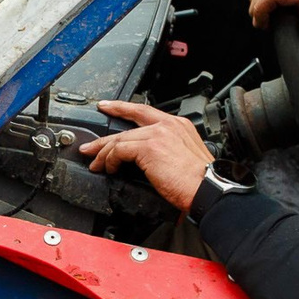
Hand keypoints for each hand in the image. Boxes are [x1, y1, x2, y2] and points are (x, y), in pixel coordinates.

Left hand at [79, 101, 212, 211]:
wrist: (208, 191)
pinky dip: (110, 161)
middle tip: (91, 144)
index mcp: (180, 126)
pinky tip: (109, 169)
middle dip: (105, 136)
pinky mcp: (149, 147)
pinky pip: (119, 150)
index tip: (110, 107)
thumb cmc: (201, 183)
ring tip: (95, 163)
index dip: (124, 108)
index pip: (146, 112)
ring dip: (103, 153)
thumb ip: (167, 152)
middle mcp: (169, 125)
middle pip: (128, 125)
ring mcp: (158, 134)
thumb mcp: (185, 159)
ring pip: (120, 139)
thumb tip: (149, 163)